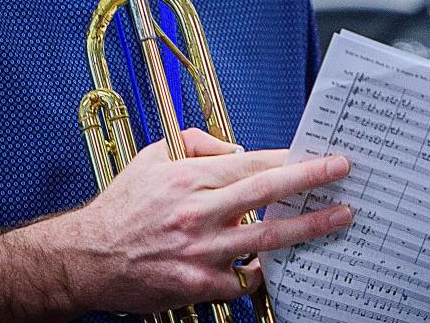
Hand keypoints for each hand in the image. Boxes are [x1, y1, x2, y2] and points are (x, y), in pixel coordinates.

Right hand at [0, 128, 351, 320]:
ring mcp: (201, 252)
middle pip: (268, 193)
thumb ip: (197, 144)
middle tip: (343, 172)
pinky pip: (245, 276)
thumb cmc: (122, 205)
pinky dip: (267, 267)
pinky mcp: (199, 285)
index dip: (291, 158)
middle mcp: (199, 213)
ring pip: (267, 237)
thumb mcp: (154, 157)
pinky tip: (289, 259)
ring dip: (308, 226)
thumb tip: (237, 149)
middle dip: (310, 180)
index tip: (319, 153)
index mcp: (189, 178)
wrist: (87, 258)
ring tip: (339, 218)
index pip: (253, 162)